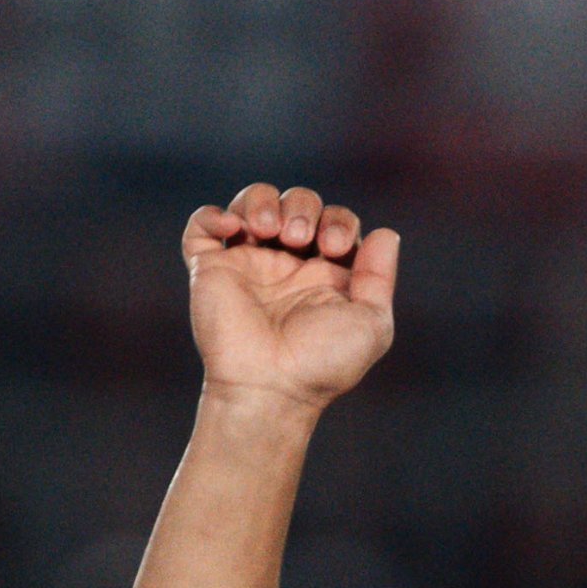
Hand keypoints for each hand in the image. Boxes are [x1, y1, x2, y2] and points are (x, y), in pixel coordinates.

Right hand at [182, 182, 398, 415]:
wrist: (270, 387)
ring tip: (268, 228)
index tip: (332, 247)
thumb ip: (380, 279)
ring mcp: (247, 266)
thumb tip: (385, 234)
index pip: (334, 221)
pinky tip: (232, 227)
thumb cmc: (321, 365)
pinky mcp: (210, 271)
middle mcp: (287, 266)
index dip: (338, 220)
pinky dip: (211, 214)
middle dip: (301, 205)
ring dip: (262, 200)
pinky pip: (201, 228)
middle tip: (297, 238)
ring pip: (252, 203)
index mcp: (324, 274)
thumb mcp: (371, 326)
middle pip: (296, 203)